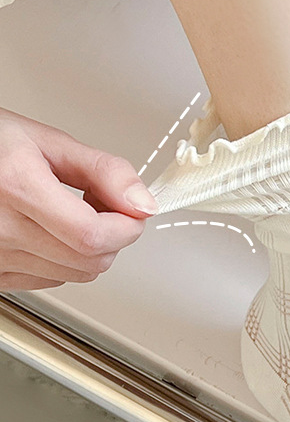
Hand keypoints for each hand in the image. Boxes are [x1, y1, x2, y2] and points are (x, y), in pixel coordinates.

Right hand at [0, 106, 156, 291]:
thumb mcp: (49, 142)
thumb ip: (104, 171)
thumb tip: (143, 203)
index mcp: (16, 187)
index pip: (93, 235)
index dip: (127, 226)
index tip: (132, 211)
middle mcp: (0, 228)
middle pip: (91, 260)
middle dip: (114, 235)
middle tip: (101, 205)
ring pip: (76, 274)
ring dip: (90, 248)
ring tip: (69, 213)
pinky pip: (51, 280)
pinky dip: (64, 260)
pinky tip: (50, 231)